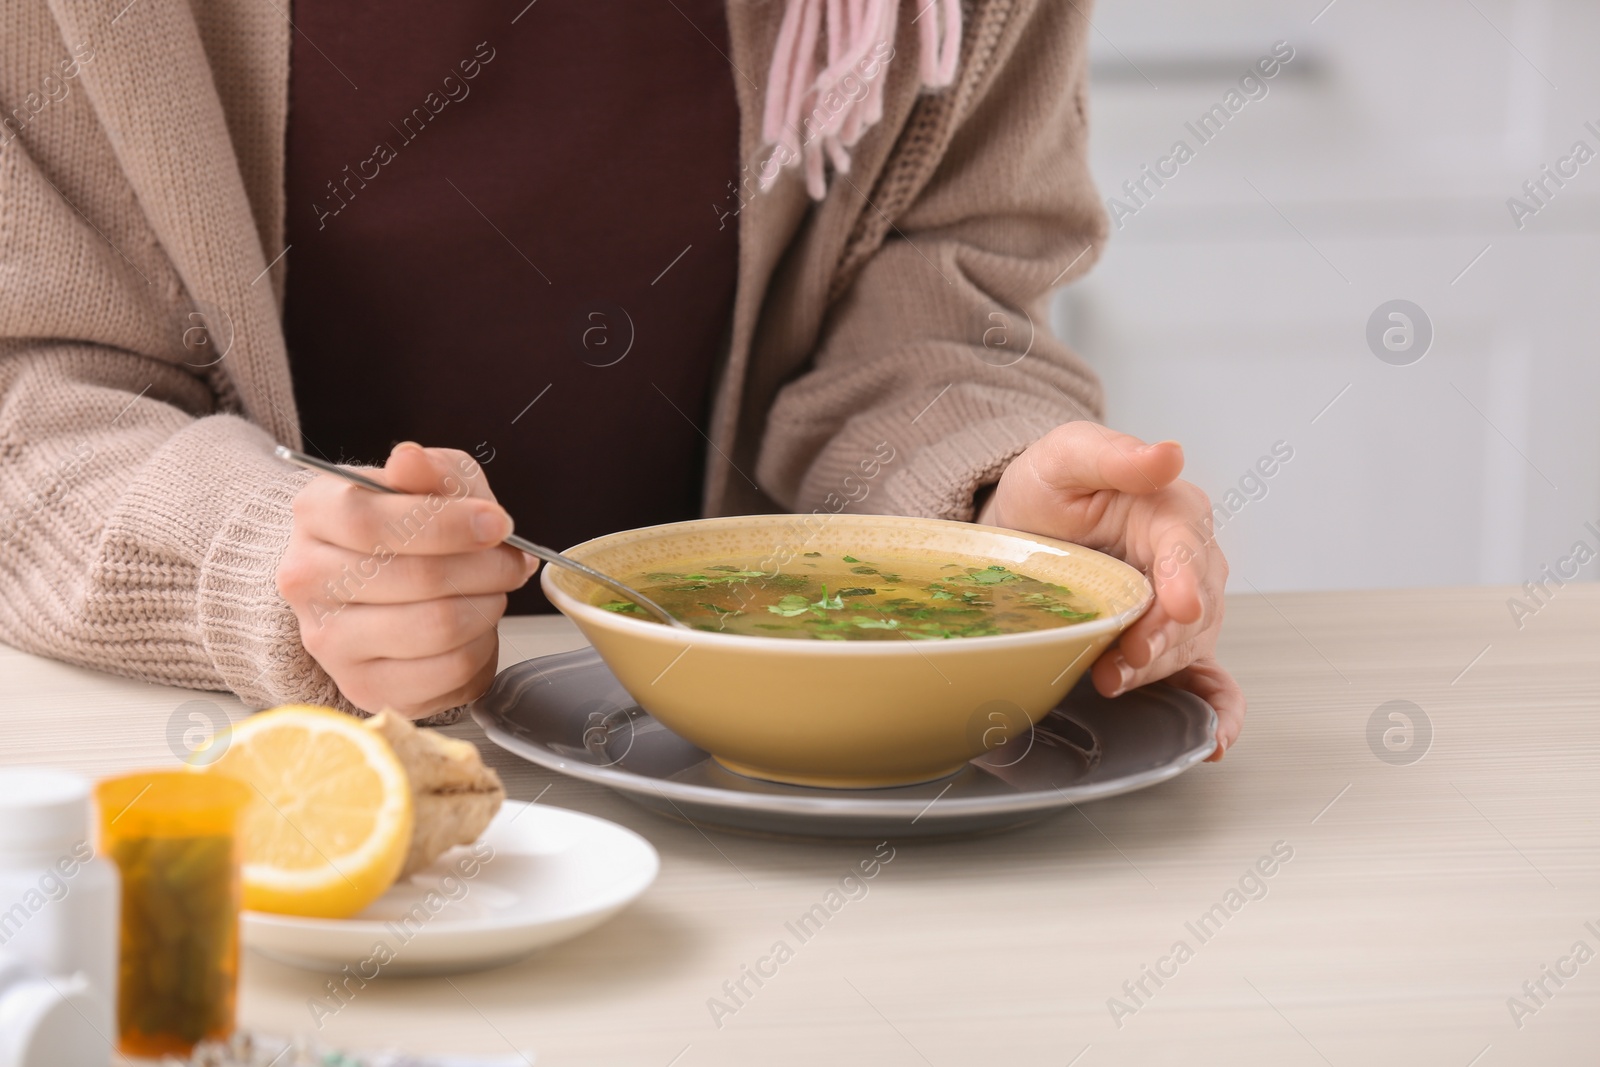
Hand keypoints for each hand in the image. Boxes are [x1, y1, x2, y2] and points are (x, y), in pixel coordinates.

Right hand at [276, 442, 537, 717]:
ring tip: (492, 592)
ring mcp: (330, 642)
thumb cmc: (405, 527)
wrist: (372, 584)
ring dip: (488, 607)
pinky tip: (474, 628)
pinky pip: (448, 673)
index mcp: (315, 514)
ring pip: (438, 628)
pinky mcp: (364, 688)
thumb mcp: (425, 481)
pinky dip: (481, 648)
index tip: (497, 523)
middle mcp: (307, 580)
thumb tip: (410, 460)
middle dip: (487, 568)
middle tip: (512, 562)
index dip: (450, 524)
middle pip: (419, 579)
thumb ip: (428, 470)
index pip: (375, 522)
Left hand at [976, 423, 1244, 759]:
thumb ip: (1114, 456)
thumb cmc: (1050, 487)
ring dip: (1160, 670)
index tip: (1178, 604)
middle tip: (1124, 658)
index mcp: (1172, 511)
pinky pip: (1210, 681)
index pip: (1186, 548)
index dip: (1183, 579)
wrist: (1026, 523)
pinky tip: (1212, 739)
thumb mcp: (1067, 456)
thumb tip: (1167, 454)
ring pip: (1191, 647)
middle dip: (1162, 638)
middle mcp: (1190, 561)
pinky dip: (1219, 711)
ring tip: (1114, 681)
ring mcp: (1183, 608)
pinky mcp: (1168, 643)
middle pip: (1193, 608)